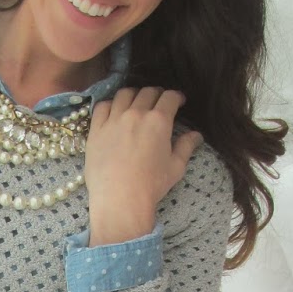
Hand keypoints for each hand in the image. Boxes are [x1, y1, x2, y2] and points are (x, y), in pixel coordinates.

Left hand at [84, 86, 203, 246]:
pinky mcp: (96, 130)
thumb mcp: (176, 167)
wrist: (120, 200)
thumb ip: (186, 147)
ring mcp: (113, 120)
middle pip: (147, 92)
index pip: (170, 97)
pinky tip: (114, 111)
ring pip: (124, 94)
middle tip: (158, 103)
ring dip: (134, 95)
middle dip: (157, 94)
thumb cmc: (151, 185)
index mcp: (159, 121)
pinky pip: (102, 107)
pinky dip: (110, 104)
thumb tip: (196, 135)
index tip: (179, 101)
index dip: (177, 97)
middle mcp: (136, 114)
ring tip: (136, 103)